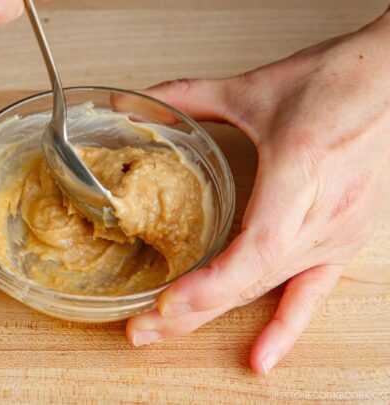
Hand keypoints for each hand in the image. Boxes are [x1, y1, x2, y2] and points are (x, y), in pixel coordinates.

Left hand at [121, 13, 389, 373]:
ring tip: (162, 333)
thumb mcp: (252, 89)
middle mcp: (321, 213)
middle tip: (137, 330)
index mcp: (299, 172)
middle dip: (190, 311)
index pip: (257, 248)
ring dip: (214, 315)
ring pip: (269, 287)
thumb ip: (186, 98)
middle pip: (251, 279)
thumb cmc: (338, 81)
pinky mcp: (344, 239)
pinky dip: (285, 328)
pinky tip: (260, 359)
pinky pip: (311, 293)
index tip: (168, 301)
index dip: (212, 283)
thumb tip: (128, 105)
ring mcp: (336, 231)